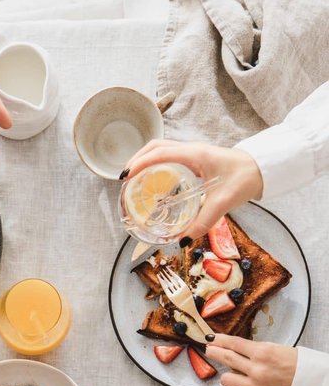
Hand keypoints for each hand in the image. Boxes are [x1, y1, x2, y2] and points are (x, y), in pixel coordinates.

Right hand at [122, 140, 263, 239]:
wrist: (261, 169)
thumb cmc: (244, 179)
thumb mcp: (223, 202)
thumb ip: (203, 220)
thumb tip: (182, 239)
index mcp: (194, 154)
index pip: (159, 153)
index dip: (140, 164)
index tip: (126, 178)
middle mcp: (191, 150)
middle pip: (155, 146)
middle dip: (137, 160)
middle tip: (125, 179)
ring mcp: (193, 153)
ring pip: (161, 149)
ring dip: (145, 160)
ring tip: (134, 179)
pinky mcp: (196, 159)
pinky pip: (169, 157)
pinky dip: (156, 165)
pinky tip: (153, 181)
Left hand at [206, 334, 296, 385]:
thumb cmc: (298, 366)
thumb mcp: (278, 350)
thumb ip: (256, 352)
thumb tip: (236, 352)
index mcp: (263, 353)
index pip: (234, 344)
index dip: (220, 340)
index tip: (212, 339)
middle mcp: (257, 370)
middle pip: (227, 359)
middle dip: (215, 353)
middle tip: (209, 350)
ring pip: (227, 380)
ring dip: (229, 376)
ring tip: (234, 375)